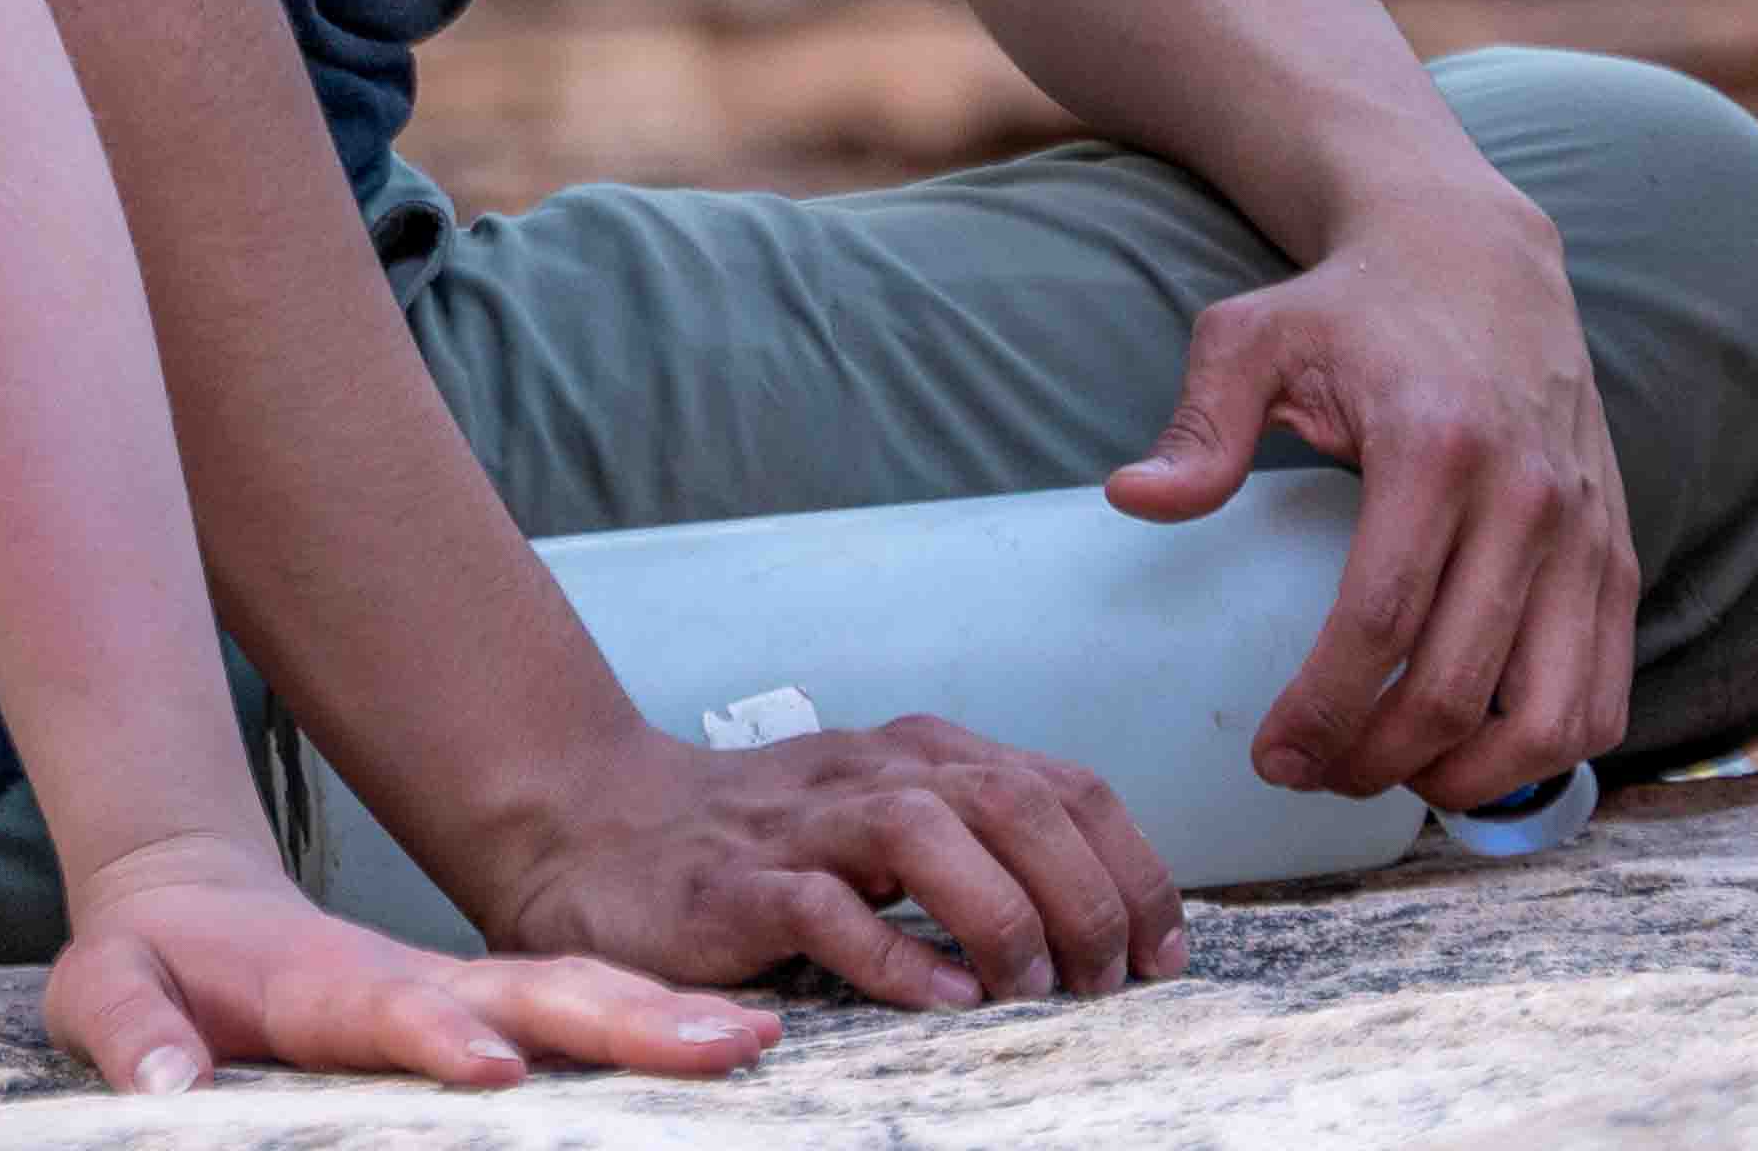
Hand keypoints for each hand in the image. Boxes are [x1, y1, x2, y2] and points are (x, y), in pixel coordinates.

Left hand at [39, 846, 779, 1098]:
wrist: (180, 897)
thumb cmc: (144, 961)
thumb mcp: (101, 992)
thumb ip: (129, 1032)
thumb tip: (165, 1089)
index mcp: (321, 984)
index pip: (393, 1010)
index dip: (440, 1035)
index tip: (496, 1065)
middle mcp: (408, 978)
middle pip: (528, 992)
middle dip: (620, 1019)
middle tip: (717, 1041)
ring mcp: (453, 990)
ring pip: (572, 995)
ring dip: (660, 1018)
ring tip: (753, 1039)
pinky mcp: (475, 1009)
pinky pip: (572, 1015)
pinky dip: (650, 1024)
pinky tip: (722, 1045)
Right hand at [447, 707, 1179, 1008]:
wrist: (595, 829)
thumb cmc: (763, 845)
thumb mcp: (887, 823)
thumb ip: (981, 849)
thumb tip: (1109, 930)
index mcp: (923, 756)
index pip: (1065, 786)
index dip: (1133, 869)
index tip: (1162, 954)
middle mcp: (873, 773)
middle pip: (1015, 801)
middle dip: (1086, 898)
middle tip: (1105, 986)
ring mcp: (803, 824)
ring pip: (929, 832)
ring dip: (1002, 916)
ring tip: (1029, 990)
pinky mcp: (738, 885)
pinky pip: (825, 910)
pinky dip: (894, 957)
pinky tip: (937, 1001)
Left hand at [1105, 186, 1635, 804]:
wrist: (1477, 256)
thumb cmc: (1352, 307)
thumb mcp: (1253, 337)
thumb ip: (1199, 425)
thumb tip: (1133, 499)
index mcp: (1435, 448)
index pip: (1381, 620)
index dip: (1324, 711)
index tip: (1272, 756)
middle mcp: (1527, 497)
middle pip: (1458, 686)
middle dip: (1376, 760)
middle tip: (1315, 774)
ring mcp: (1585, 533)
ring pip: (1552, 716)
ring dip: (1472, 780)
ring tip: (1397, 776)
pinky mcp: (1618, 553)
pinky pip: (1605, 691)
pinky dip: (1548, 752)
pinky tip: (1476, 751)